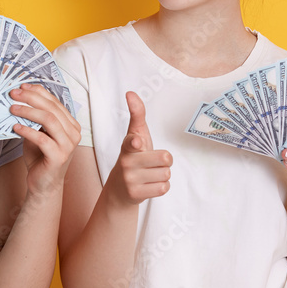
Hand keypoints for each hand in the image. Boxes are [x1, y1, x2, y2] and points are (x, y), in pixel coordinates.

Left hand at [9, 84, 80, 195]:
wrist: (43, 184)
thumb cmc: (40, 157)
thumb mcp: (38, 132)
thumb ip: (35, 117)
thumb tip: (20, 96)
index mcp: (71, 124)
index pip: (55, 102)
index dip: (38, 92)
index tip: (21, 87)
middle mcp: (73, 133)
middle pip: (52, 108)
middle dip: (31, 98)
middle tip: (13, 94)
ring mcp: (68, 145)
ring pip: (49, 120)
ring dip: (28, 111)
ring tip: (12, 109)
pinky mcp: (59, 156)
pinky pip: (42, 138)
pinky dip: (27, 131)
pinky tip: (15, 127)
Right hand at [104, 91, 172, 207]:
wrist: (120, 189)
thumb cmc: (133, 156)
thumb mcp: (135, 134)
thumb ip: (136, 114)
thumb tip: (130, 93)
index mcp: (128, 145)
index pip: (132, 141)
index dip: (136, 142)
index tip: (137, 142)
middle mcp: (126, 162)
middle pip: (165, 158)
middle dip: (165, 161)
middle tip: (152, 162)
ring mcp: (130, 179)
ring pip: (166, 174)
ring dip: (162, 174)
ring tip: (149, 174)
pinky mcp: (135, 194)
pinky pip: (164, 188)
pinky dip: (161, 186)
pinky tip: (149, 185)